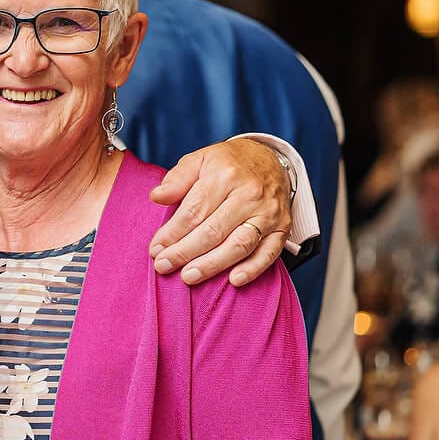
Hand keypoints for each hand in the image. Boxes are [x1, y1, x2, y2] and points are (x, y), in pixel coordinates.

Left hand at [147, 137, 290, 286]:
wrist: (270, 158)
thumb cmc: (228, 163)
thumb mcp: (199, 159)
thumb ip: (177, 179)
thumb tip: (156, 197)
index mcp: (225, 175)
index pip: (194, 210)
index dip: (172, 232)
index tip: (155, 249)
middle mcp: (249, 194)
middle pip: (213, 230)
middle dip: (185, 252)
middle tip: (164, 266)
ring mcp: (268, 212)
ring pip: (239, 244)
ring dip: (212, 264)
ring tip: (189, 276)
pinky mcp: (283, 227)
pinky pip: (269, 252)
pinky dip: (253, 269)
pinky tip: (233, 280)